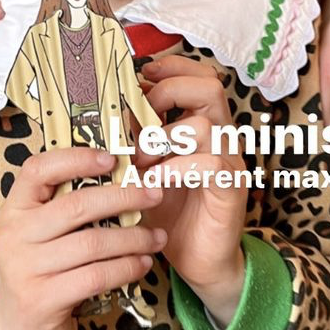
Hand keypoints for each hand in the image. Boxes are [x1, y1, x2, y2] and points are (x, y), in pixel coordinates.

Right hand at [0, 147, 166, 329]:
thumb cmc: (44, 270)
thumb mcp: (42, 233)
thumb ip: (65, 204)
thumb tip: (120, 170)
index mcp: (14, 209)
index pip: (38, 169)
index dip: (76, 158)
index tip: (113, 159)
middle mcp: (13, 235)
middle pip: (76, 205)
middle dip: (124, 197)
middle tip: (155, 195)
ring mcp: (25, 269)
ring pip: (93, 242)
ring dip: (133, 238)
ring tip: (157, 237)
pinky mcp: (42, 300)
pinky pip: (96, 276)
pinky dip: (126, 268)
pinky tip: (143, 264)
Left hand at [139, 55, 246, 325]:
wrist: (199, 262)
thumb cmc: (170, 212)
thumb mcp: (144, 169)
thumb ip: (133, 141)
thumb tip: (99, 116)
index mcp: (202, 125)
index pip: (199, 75)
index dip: (172, 67)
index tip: (141, 75)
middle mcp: (220, 137)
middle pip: (209, 86)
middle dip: (168, 94)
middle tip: (140, 121)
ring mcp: (228, 161)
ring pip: (205, 124)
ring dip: (163, 139)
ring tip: (139, 162)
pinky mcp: (230, 189)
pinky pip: (210, 164)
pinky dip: (176, 168)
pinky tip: (155, 183)